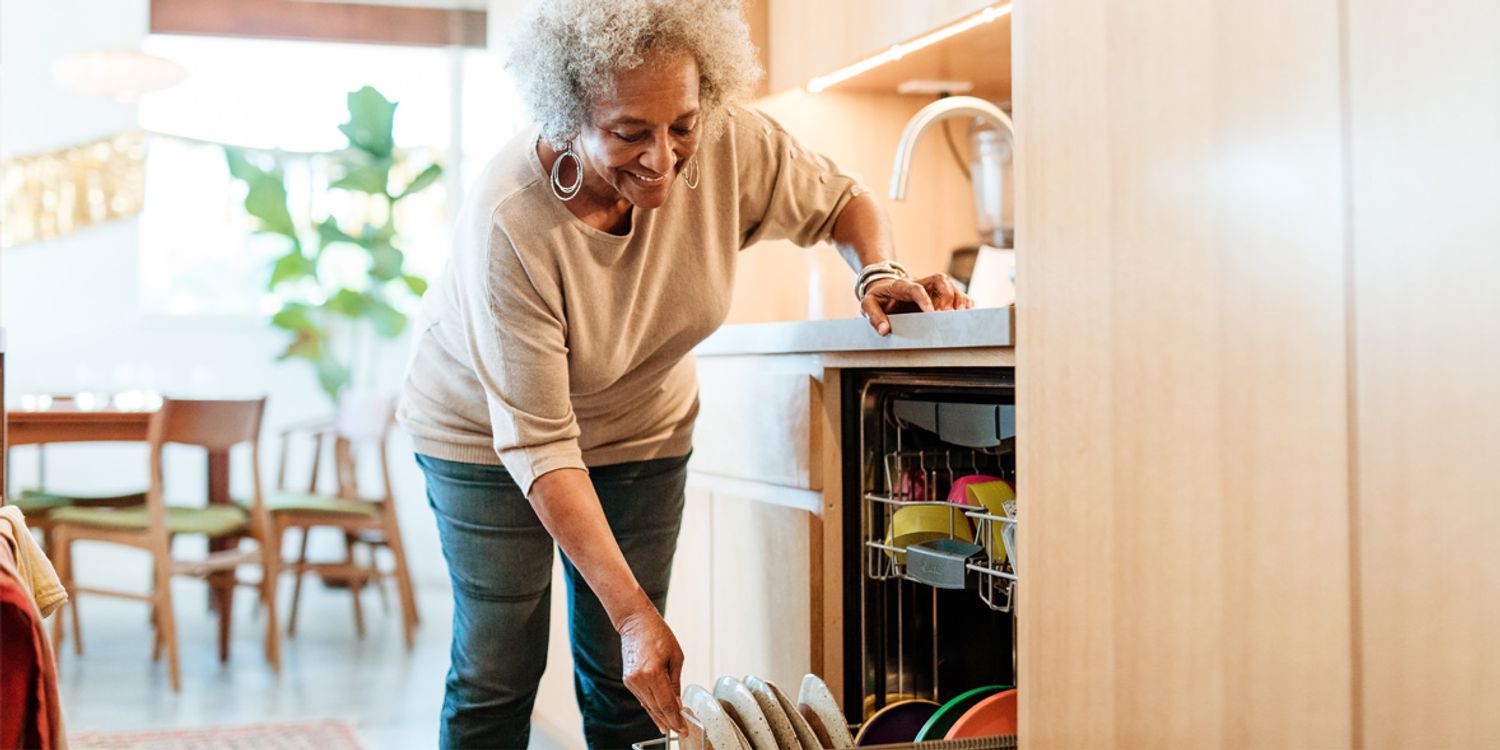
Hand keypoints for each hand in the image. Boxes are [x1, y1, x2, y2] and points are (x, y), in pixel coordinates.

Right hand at [618, 607, 687, 734]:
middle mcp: (639, 679)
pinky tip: (658, 714)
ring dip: (660, 716)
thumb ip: (676, 683)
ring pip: (648, 705)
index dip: (675, 719)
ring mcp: (631, 681)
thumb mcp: (676, 657)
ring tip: (670, 726)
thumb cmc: (658, 633)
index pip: (666, 704)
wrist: (635, 622)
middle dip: (669, 721)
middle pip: (656, 708)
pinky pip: (642, 698)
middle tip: (680, 730)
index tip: (683, 728)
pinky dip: (651, 706)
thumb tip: (677, 703)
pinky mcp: (627, 680)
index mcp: (653, 672)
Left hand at [861, 273, 973, 335]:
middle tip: (947, 316)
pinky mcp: (939, 295)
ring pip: (951, 285)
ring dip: (958, 299)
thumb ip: (873, 316)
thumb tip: (884, 330)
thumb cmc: (878, 298)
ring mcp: (931, 288)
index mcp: (901, 285)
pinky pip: (956, 294)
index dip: (924, 299)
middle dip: (947, 296)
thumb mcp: (867, 305)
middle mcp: (920, 283)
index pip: (915, 288)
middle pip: (940, 280)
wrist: (883, 289)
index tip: (931, 313)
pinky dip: (964, 302)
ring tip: (960, 315)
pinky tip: (966, 313)